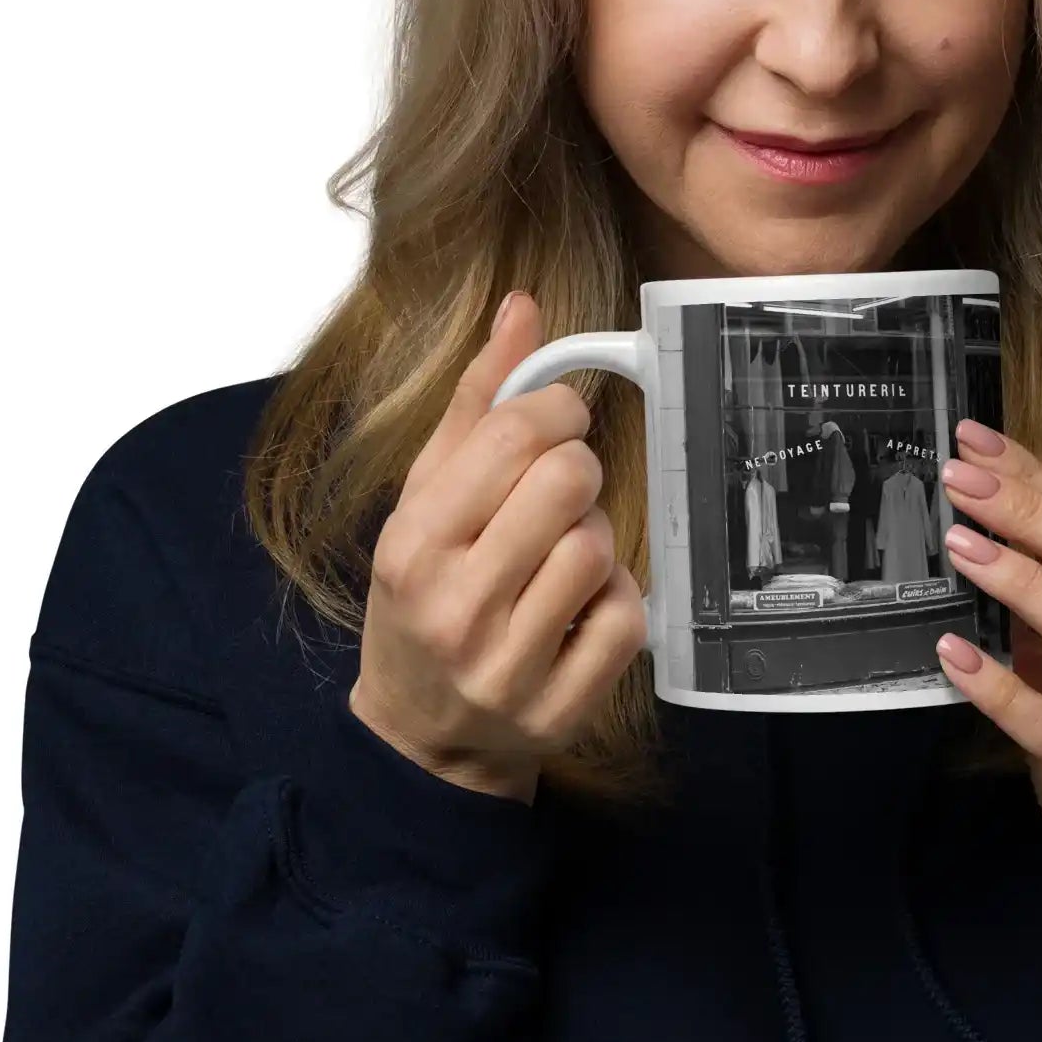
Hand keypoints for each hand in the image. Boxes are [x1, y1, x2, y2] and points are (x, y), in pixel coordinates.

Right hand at [350, 290, 649, 803]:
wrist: (420, 734)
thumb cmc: (426, 592)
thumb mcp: (425, 496)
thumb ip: (476, 402)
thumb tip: (523, 307)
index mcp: (414, 543)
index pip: (513, 436)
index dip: (554, 411)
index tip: (553, 423)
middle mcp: (455, 606)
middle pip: (567, 482)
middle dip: (575, 470)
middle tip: (557, 491)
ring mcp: (508, 666)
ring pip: (600, 548)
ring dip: (595, 538)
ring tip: (561, 553)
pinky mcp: (559, 708)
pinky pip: (627, 617)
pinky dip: (617, 600)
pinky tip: (581, 606)